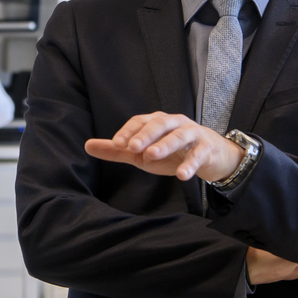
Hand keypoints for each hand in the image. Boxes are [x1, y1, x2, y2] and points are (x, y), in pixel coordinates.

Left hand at [84, 112, 242, 182]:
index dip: (128, 131)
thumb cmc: (171, 152)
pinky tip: (182, 176)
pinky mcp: (206, 148)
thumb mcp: (142, 152)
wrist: (210, 156)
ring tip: (151, 156)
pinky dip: (190, 164)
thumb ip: (117, 150)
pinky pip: (198, 155)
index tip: (116, 144)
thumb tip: (87, 146)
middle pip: (159, 124)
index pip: (140, 121)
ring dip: (165, 145)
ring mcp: (191, 134)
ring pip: (179, 135)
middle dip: (145, 135)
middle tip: (132, 148)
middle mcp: (174, 123)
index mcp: (156, 122)